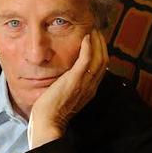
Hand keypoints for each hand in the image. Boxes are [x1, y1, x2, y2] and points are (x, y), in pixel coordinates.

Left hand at [28, 29, 107, 147]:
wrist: (47, 122)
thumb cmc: (50, 110)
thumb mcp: (63, 94)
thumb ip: (68, 84)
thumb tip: (63, 74)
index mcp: (89, 90)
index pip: (101, 67)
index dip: (100, 52)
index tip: (95, 40)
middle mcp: (91, 86)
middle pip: (104, 60)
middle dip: (101, 43)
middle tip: (96, 30)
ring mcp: (85, 83)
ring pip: (99, 58)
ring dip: (97, 42)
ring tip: (92, 30)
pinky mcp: (75, 80)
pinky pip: (87, 59)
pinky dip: (88, 47)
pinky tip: (86, 37)